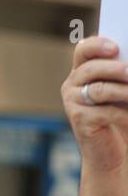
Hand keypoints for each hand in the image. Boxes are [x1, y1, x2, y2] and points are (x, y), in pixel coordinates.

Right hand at [61, 36, 127, 175]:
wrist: (114, 151)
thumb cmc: (122, 115)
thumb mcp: (123, 88)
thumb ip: (122, 73)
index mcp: (82, 71)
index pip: (83, 50)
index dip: (97, 45)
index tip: (115, 48)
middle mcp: (72, 85)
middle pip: (90, 68)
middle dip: (114, 68)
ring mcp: (73, 103)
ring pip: (98, 90)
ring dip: (124, 91)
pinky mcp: (79, 121)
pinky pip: (105, 112)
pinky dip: (124, 113)